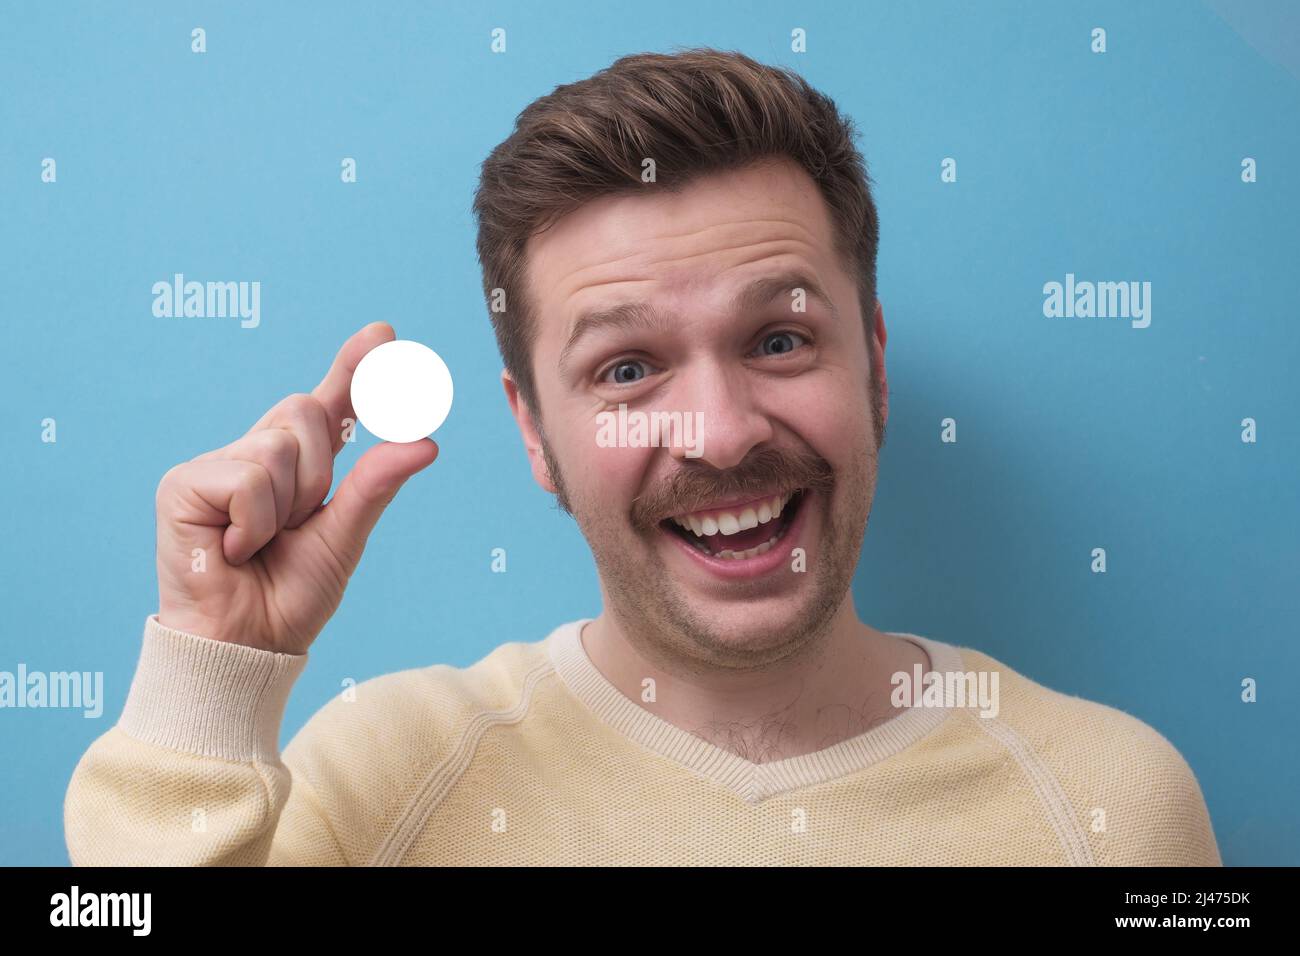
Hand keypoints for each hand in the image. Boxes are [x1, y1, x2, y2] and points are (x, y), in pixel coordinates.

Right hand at [154, 322, 438, 653]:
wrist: (249, 645)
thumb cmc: (292, 596)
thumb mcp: (345, 535)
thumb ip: (376, 485)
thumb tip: (426, 442)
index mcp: (297, 466)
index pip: (331, 404)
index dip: (354, 368)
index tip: (384, 335)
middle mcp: (255, 454)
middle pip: (306, 412)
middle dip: (319, 471)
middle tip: (296, 523)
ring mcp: (216, 466)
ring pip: (280, 446)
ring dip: (287, 504)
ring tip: (259, 543)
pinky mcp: (183, 484)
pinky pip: (248, 476)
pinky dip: (254, 520)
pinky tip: (232, 548)